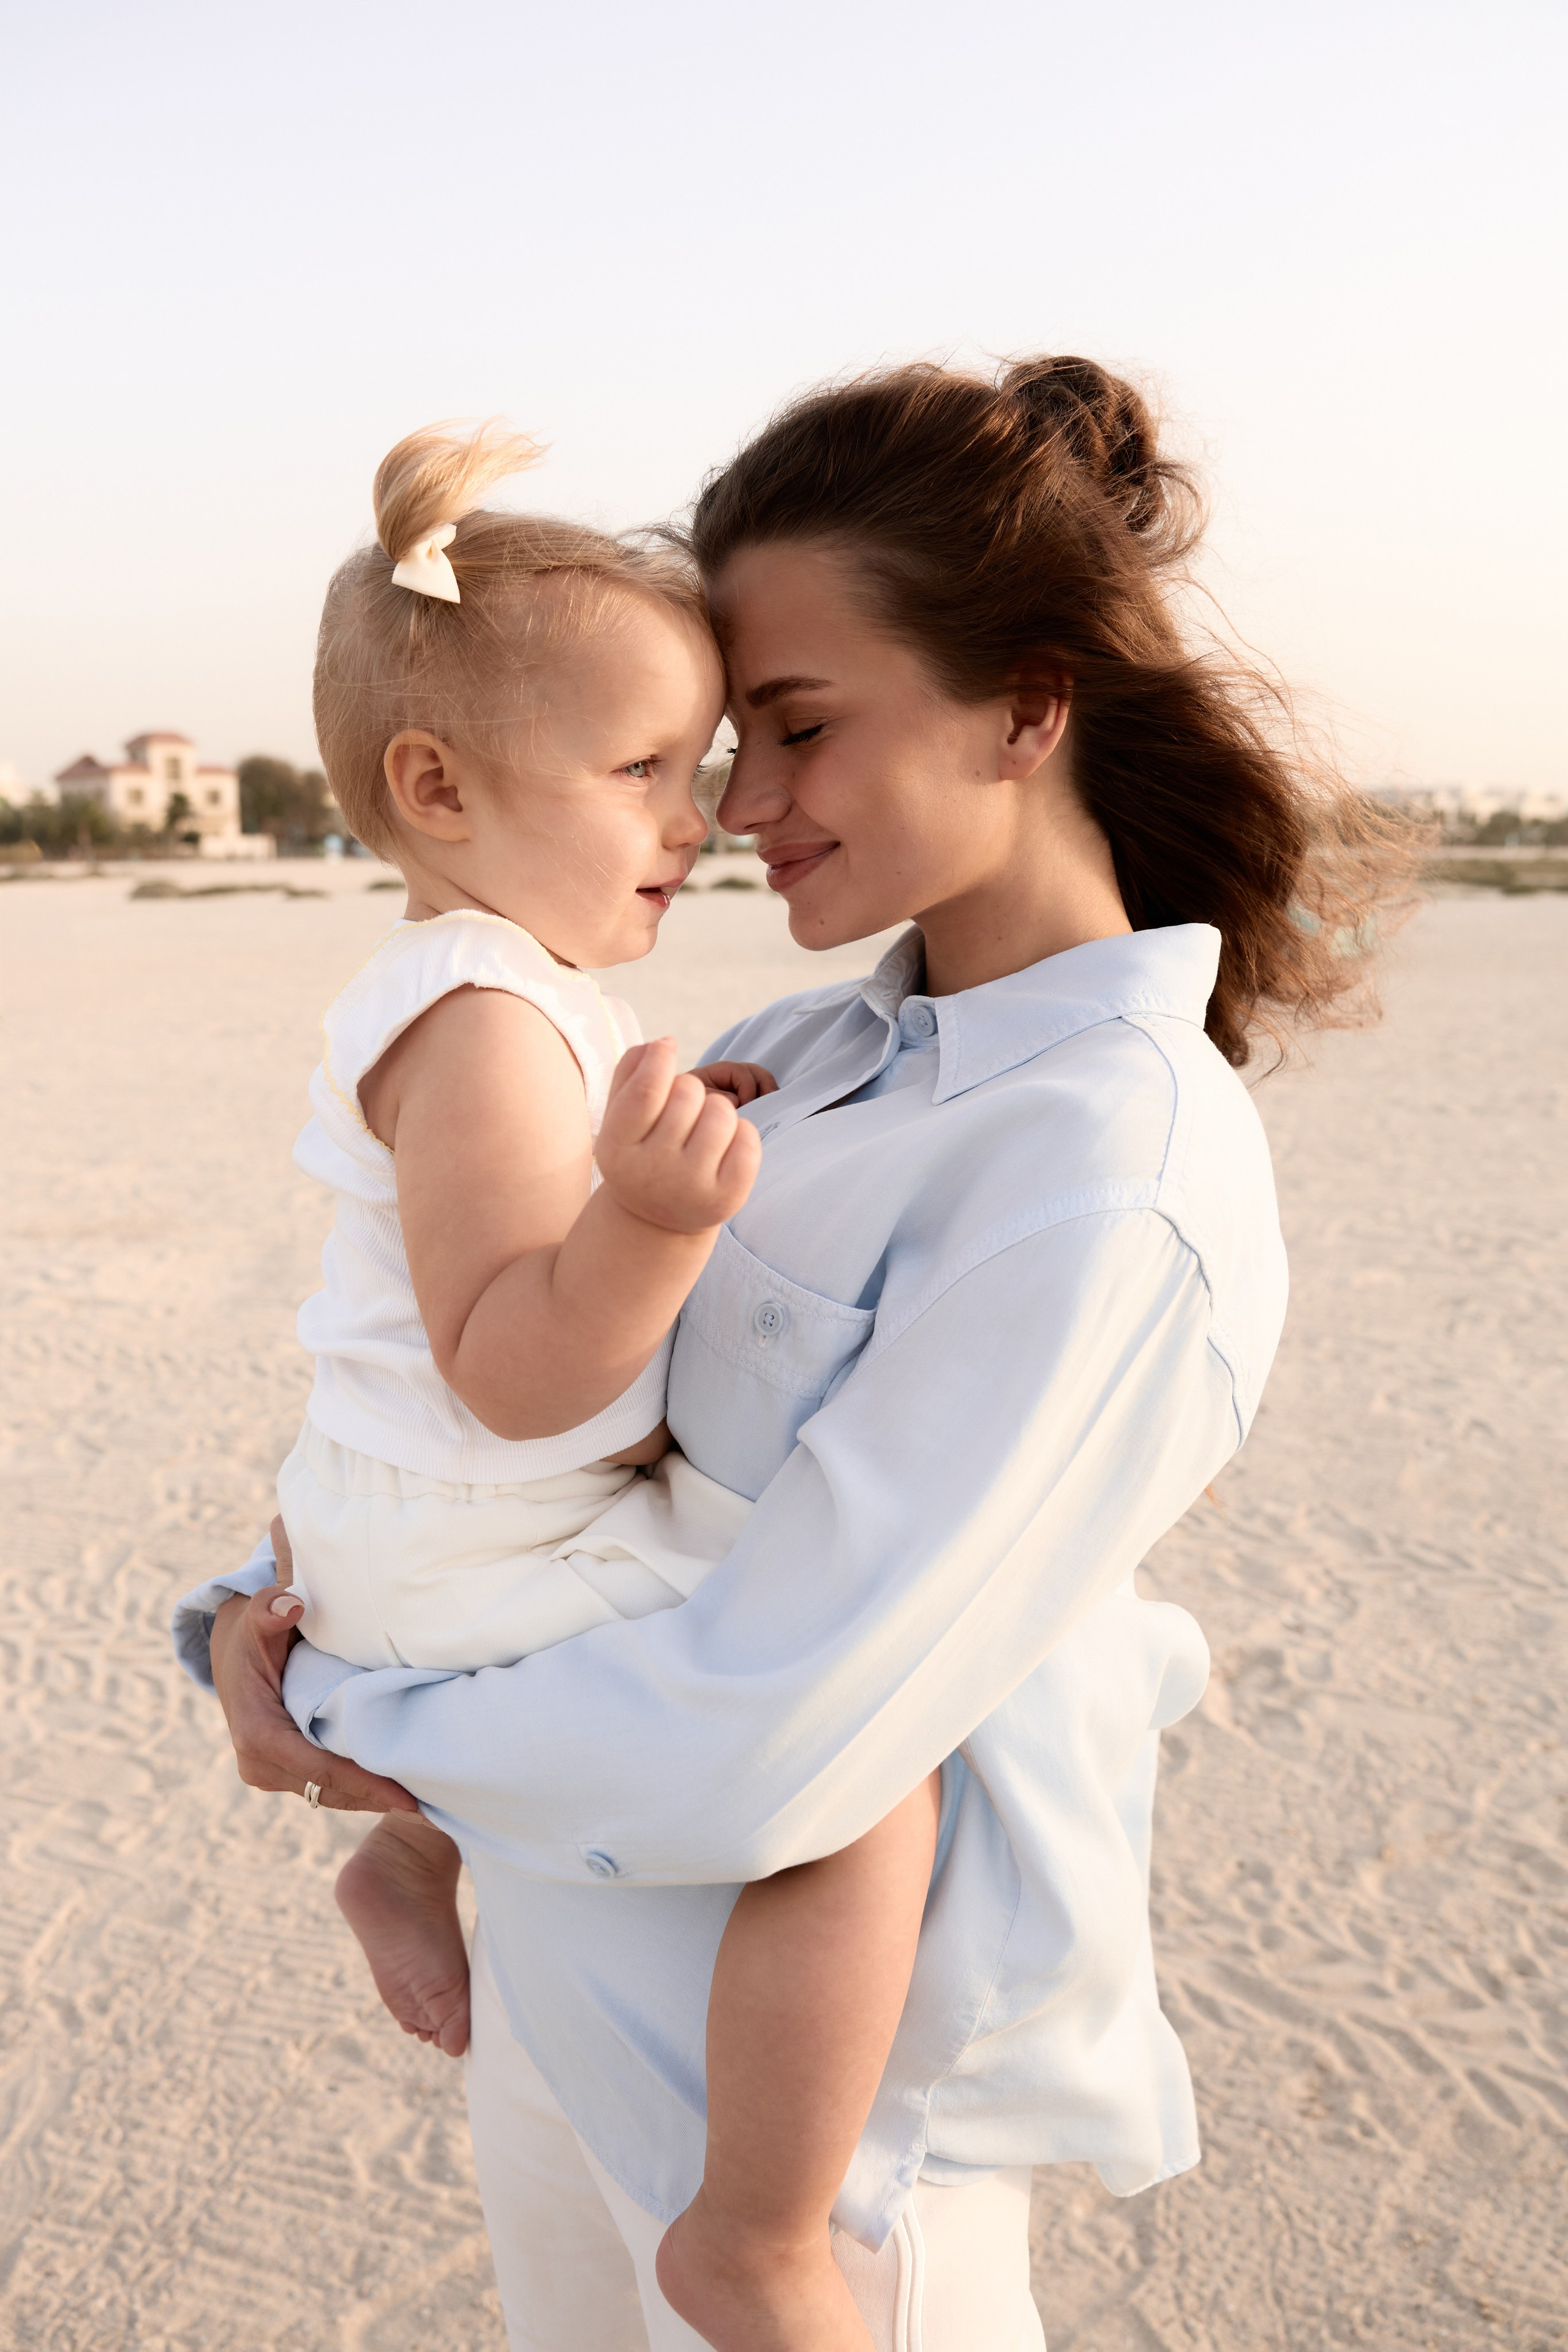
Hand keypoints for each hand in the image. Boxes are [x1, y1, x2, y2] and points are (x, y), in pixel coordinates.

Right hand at [208, 1518, 419, 1814]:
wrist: (231, 1655)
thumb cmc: (252, 1634)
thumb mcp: (258, 1617)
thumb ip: (270, 1609)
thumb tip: (291, 1605)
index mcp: (257, 1735)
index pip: (320, 1769)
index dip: (365, 1785)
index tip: (407, 1800)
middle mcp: (258, 1765)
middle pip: (329, 1789)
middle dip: (376, 1798)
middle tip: (430, 1807)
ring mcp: (267, 1774)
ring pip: (328, 1794)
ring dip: (369, 1799)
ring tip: (422, 1804)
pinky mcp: (279, 1774)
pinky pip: (323, 1788)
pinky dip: (356, 1791)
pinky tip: (394, 1790)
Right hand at [597, 1038, 762, 1233]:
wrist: (658, 1218)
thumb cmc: (640, 1150)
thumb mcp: (620, 1116)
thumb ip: (630, 1071)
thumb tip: (663, 1044)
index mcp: (618, 1148)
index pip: (646, 1091)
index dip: (659, 1059)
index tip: (667, 1048)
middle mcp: (653, 1173)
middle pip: (688, 1093)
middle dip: (689, 1091)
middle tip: (682, 1112)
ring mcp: (692, 1189)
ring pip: (723, 1113)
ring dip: (719, 1110)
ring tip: (704, 1129)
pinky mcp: (728, 1199)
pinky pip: (748, 1139)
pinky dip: (742, 1133)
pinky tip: (724, 1148)